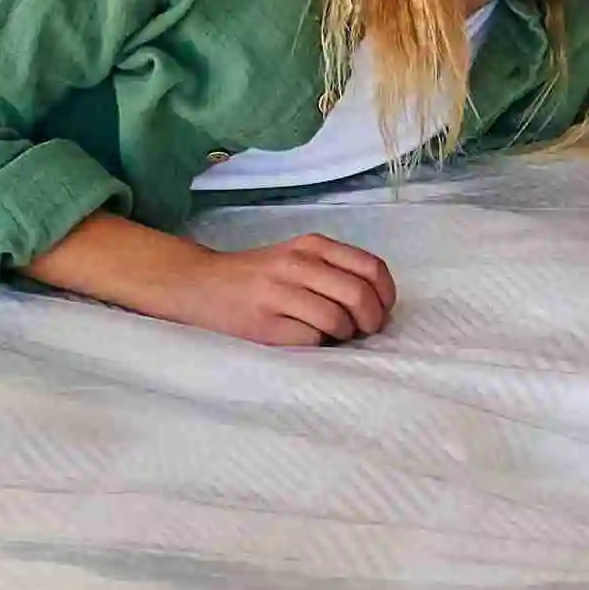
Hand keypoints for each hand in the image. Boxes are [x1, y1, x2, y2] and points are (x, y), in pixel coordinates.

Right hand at [28, 215, 395, 347]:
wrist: (202, 284)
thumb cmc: (260, 277)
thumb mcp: (300, 258)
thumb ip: (336, 271)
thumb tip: (379, 305)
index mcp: (312, 245)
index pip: (371, 268)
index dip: (386, 296)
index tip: (381, 311)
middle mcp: (297, 263)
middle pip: (358, 295)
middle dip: (371, 321)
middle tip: (364, 333)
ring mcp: (278, 293)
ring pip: (337, 319)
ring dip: (344, 335)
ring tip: (333, 336)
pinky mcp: (263, 323)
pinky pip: (310, 338)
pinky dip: (318, 344)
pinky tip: (306, 338)